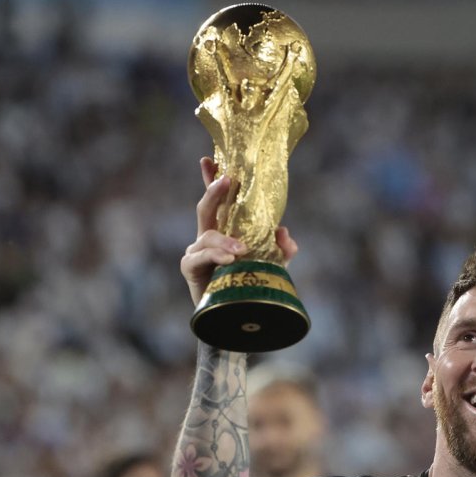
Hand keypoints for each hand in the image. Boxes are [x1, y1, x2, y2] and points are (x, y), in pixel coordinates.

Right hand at [180, 157, 298, 305]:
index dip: (212, 179)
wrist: (235, 317)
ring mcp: (197, 250)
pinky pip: (199, 256)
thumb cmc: (249, 287)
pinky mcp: (190, 267)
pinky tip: (229, 259)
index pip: (219, 201)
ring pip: (208, 235)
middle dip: (213, 191)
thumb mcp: (273, 266)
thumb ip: (282, 250)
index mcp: (226, 230)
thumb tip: (284, 234)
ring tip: (241, 251)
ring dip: (225, 240)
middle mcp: (209, 236)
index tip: (208, 159)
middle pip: (206, 208)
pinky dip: (215, 255)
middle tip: (226, 180)